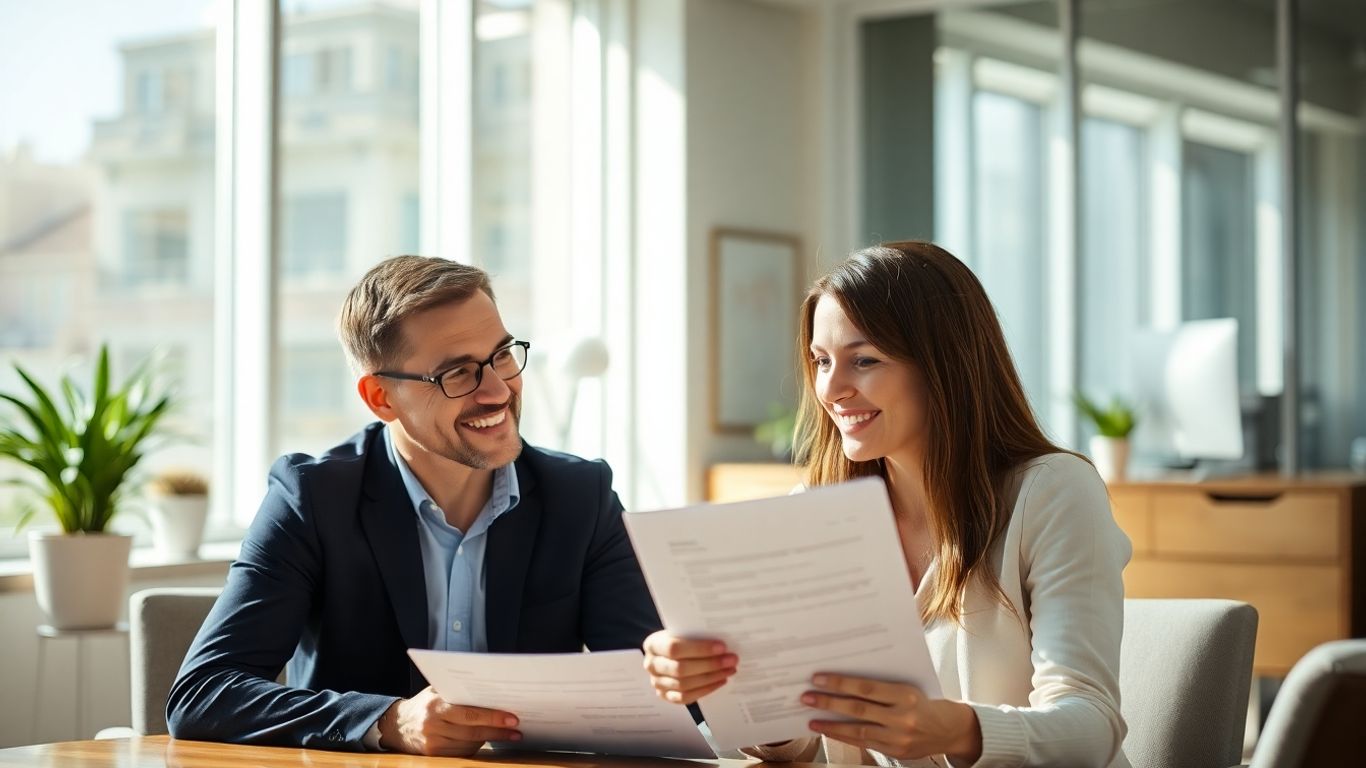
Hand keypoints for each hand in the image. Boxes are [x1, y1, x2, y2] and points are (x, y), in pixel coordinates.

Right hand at [377, 686, 520, 755]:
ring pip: (470, 744)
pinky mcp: (434, 755)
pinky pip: (462, 752)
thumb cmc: (425, 704)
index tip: (512, 718)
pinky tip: (488, 740)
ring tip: (509, 734)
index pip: (470, 713)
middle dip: (498, 731)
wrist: (397, 725)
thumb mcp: (436, 691)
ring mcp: (433, 743)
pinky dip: (477, 747)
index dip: (493, 717)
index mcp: (436, 705)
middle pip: (473, 731)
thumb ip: (457, 690)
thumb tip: (491, 688)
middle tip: (517, 729)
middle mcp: (433, 725)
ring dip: (491, 740)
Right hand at [642, 630, 738, 704]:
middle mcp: (651, 665)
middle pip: (681, 669)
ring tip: (729, 670)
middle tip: (731, 660)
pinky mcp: (665, 696)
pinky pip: (685, 697)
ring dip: (711, 678)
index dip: (699, 649)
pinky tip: (720, 681)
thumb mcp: (681, 632)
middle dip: (710, 665)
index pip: (674, 648)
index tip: (722, 647)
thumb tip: (722, 642)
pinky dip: (705, 690)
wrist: (666, 654)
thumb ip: (695, 635)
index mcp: (653, 645)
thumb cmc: (678, 639)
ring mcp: (657, 683)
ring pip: (684, 685)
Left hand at [802, 673, 981, 763]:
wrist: (948, 728)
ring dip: (830, 724)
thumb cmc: (921, 701)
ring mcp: (898, 736)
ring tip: (810, 719)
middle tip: (806, 697)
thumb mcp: (906, 687)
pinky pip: (863, 742)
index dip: (841, 683)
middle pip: (858, 708)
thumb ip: (880, 686)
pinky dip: (843, 736)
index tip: (818, 678)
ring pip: (858, 729)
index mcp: (905, 693)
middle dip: (829, 702)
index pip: (866, 687)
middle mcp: (902, 716)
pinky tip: (828, 730)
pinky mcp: (895, 751)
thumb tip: (843, 678)